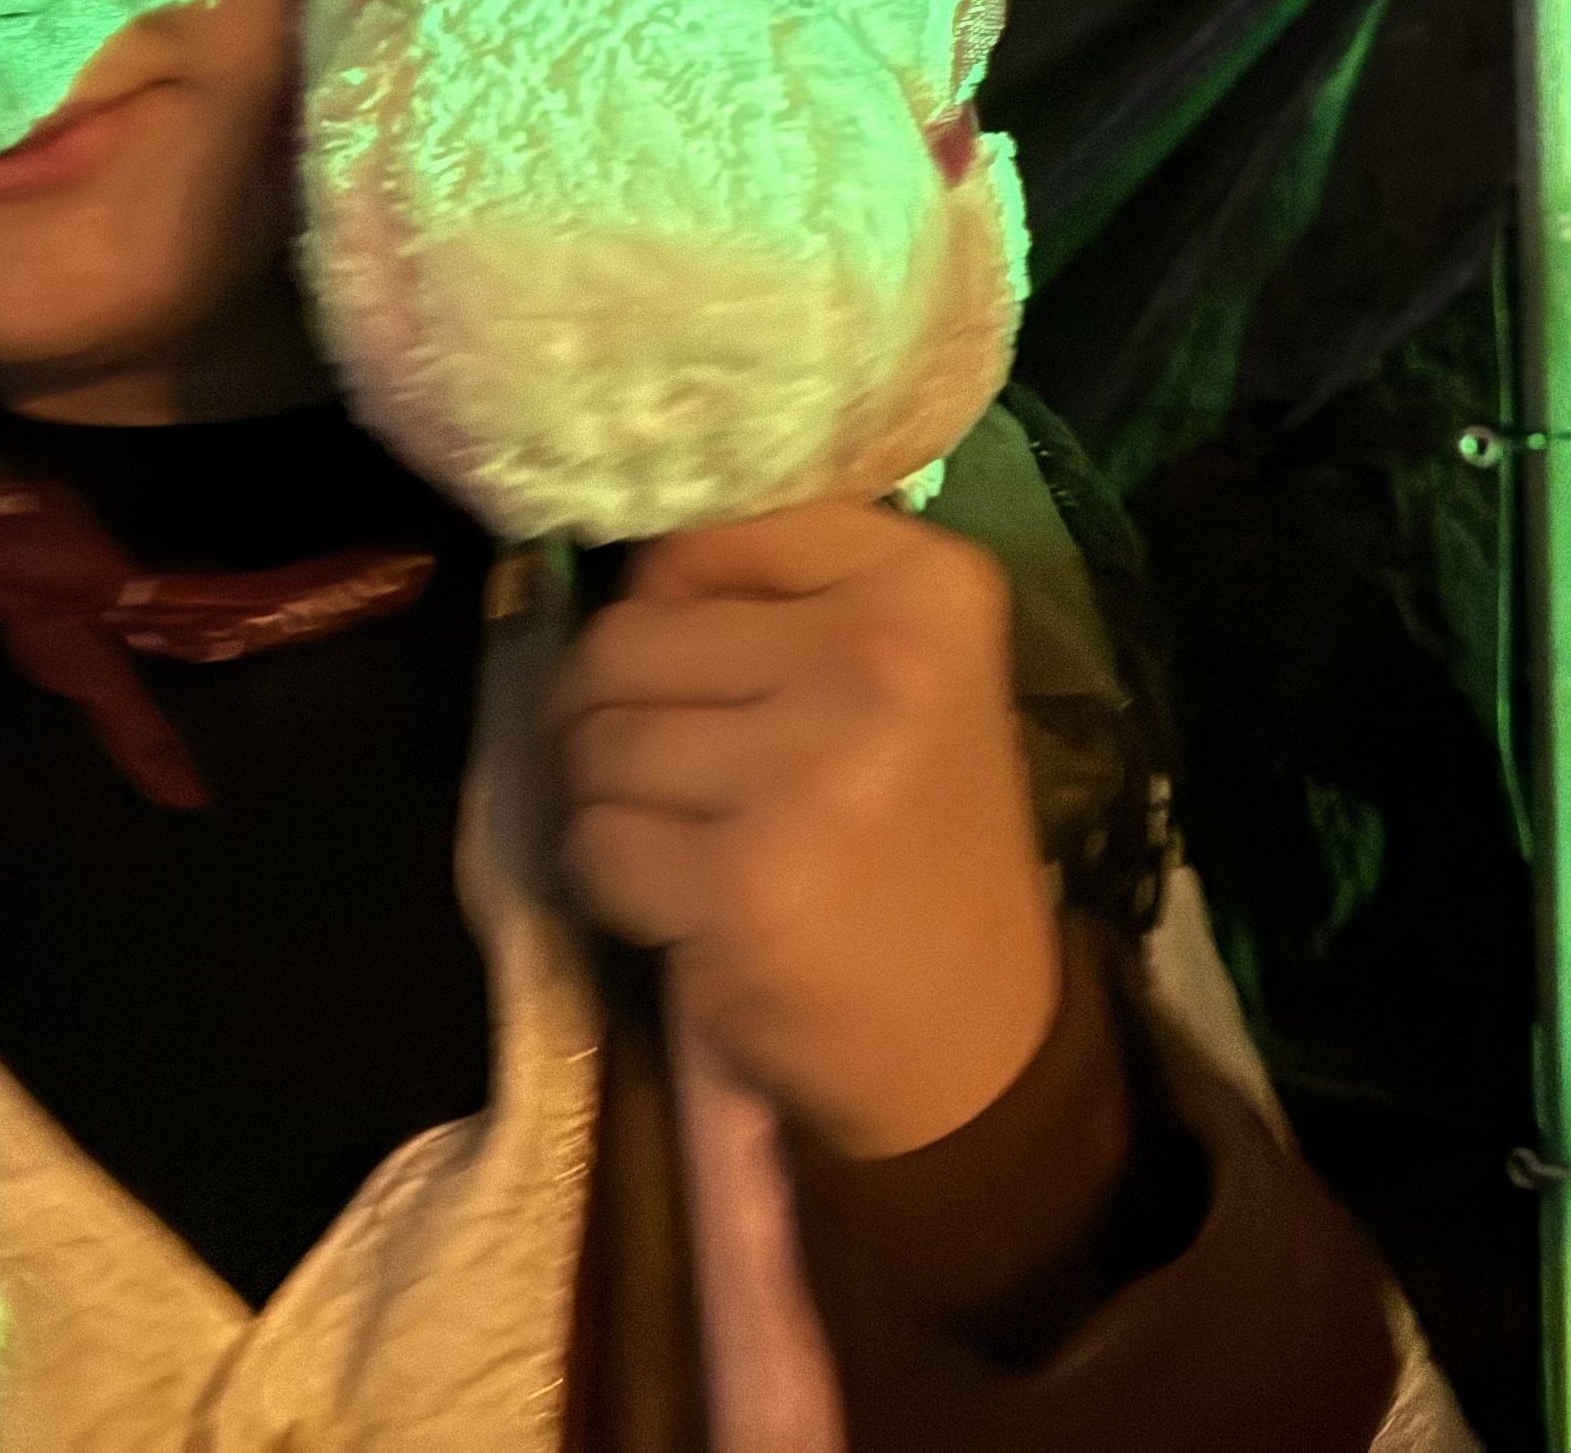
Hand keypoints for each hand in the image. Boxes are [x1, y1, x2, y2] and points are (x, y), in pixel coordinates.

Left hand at [555, 498, 1061, 1157]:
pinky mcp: (746, 882)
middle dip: (611, 710)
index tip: (705, 670)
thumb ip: (777, 594)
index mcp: (925, 583)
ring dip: (605, 798)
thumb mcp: (899, 675)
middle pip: (625, 636)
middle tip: (673, 775)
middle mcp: (880, 658)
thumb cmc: (911, 838)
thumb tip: (620, 559)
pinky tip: (685, 905)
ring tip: (685, 838)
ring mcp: (813, 772)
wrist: (976, 1040)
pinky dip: (611, 880)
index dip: (667, 605)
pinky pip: (595, 841)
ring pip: (595, 739)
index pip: (701, 531)